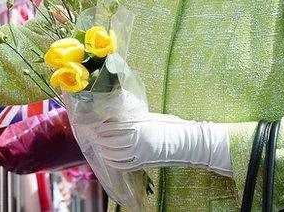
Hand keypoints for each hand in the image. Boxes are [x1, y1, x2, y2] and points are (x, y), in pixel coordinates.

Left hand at [94, 113, 231, 175]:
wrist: (185, 142)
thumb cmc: (169, 127)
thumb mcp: (150, 118)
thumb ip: (134, 119)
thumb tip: (117, 118)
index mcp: (138, 126)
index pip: (112, 128)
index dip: (102, 129)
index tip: (98, 128)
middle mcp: (137, 140)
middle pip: (110, 142)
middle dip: (101, 140)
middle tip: (97, 138)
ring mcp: (140, 153)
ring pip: (115, 155)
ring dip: (105, 152)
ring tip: (102, 148)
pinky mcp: (144, 163)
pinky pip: (124, 165)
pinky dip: (115, 163)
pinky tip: (111, 160)